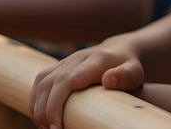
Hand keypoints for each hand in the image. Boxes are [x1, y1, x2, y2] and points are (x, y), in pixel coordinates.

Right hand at [30, 33, 144, 128]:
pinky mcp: (59, 65)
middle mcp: (77, 58)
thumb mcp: (134, 72)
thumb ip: (125, 75)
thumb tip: (108, 80)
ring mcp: (67, 60)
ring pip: (41, 82)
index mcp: (95, 60)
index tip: (57, 128)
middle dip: (46, 112)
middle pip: (51, 84)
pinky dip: (35, 100)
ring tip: (47, 128)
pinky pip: (40, 80)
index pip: (68, 79)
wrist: (120, 50)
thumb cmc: (128, 66)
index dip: (57, 104)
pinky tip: (41, 117)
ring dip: (38, 108)